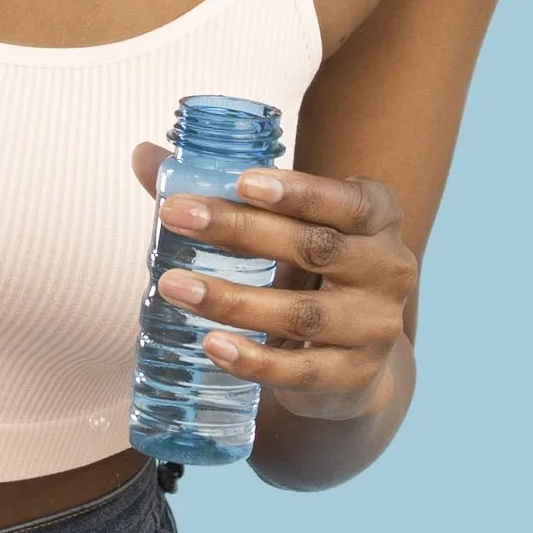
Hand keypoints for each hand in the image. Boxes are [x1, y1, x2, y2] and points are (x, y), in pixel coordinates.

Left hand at [129, 144, 414, 421]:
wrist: (349, 354)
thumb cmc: (305, 268)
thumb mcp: (281, 225)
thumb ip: (219, 192)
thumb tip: (143, 155)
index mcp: (377, 218)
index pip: (344, 199)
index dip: (297, 190)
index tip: (242, 181)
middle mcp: (388, 269)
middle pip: (312, 247)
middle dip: (239, 230)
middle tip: (174, 215)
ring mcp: (375, 326)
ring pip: (301, 312)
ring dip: (231, 299)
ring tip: (171, 286)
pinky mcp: (355, 376)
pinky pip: (302, 371)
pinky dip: (254, 360)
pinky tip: (211, 345)